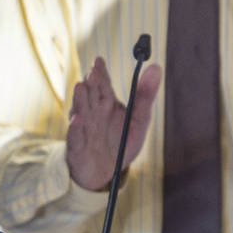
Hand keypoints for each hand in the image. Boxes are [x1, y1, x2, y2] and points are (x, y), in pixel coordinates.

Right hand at [66, 56, 162, 191]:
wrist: (106, 172)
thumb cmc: (121, 142)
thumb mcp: (139, 119)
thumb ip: (145, 94)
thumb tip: (157, 66)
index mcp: (106, 103)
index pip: (102, 83)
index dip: (101, 72)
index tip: (100, 60)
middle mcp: (92, 112)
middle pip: (91, 95)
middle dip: (91, 83)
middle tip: (93, 71)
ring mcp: (83, 129)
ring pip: (81, 111)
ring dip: (80, 100)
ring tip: (81, 86)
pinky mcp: (78, 148)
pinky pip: (76, 138)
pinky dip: (76, 129)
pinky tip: (78, 120)